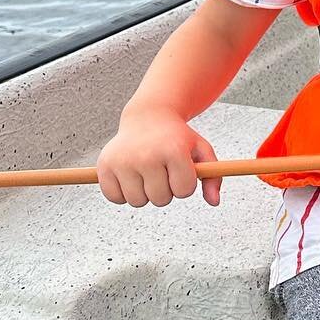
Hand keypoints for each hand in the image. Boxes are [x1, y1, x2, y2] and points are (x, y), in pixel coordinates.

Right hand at [95, 107, 221, 207]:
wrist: (148, 116)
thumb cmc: (177, 137)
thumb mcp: (201, 150)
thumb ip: (213, 176)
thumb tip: (214, 202)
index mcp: (173, 150)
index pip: (184, 191)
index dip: (185, 184)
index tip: (181, 168)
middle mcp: (147, 155)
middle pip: (160, 199)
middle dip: (165, 190)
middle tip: (163, 170)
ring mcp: (123, 160)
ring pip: (138, 201)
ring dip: (144, 193)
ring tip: (147, 173)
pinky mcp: (105, 165)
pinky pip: (115, 198)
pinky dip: (123, 193)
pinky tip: (130, 176)